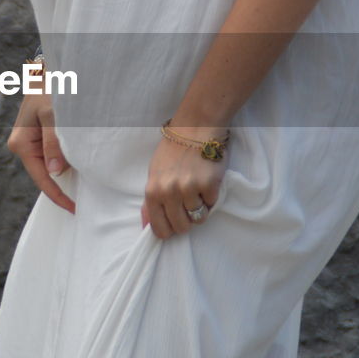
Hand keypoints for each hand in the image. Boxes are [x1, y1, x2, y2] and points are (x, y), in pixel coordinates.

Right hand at [6, 87, 74, 213]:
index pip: (41, 178)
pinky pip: (52, 157)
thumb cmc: (50, 88)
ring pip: (49, 167)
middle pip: (44, 175)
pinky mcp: (39, 139)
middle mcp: (22, 146)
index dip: (58, 195)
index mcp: (21, 143)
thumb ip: (54, 142)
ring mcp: (30, 143)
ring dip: (66, 175)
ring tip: (84, 189)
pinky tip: (79, 170)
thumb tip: (55, 171)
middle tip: (84, 203)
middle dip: (63, 188)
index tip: (74, 209)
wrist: (49, 71)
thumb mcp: (54, 114)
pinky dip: (65, 163)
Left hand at [140, 123, 228, 239]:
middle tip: (188, 203)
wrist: (195, 127)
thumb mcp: (154, 175)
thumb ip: (150, 201)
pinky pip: (212, 204)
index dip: (169, 230)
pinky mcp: (209, 185)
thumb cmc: (172, 151)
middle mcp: (169, 192)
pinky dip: (211, 197)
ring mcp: (190, 189)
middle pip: (181, 227)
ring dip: (200, 207)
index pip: (160, 229)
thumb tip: (146, 226)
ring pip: (199, 218)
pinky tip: (206, 180)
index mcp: (153, 192)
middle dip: (187, 220)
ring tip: (198, 189)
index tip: (174, 222)